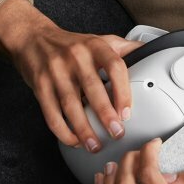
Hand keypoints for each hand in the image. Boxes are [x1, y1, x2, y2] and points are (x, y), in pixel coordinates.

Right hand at [0, 0, 145, 152]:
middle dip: (105, 114)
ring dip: (84, 129)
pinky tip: (73, 140)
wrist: (33, 38)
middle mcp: (75, 56)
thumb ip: (124, 48)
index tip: (127, 112)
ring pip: (71, 105)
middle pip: (93, 88)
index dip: (123, 91)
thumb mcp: (99, 40)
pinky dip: (63, 131)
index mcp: (94, 46)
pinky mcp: (40, 85)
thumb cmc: (71, 44)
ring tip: (95, 145)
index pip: (114, 66)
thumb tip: (150, 50)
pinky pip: (51, 113)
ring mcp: (56, 71)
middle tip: (116, 133)